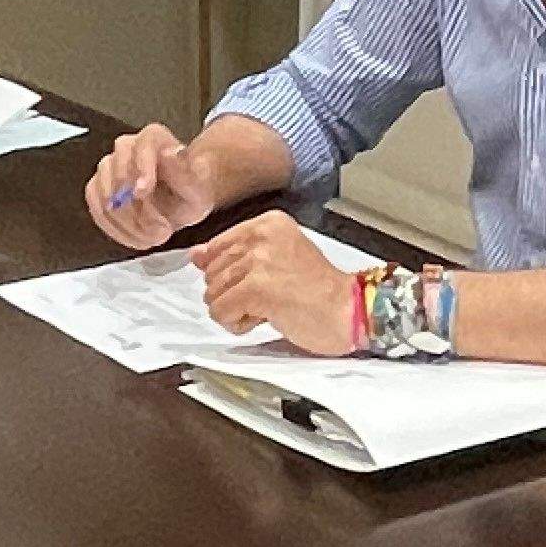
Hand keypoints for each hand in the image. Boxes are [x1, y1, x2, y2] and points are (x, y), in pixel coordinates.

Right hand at [86, 123, 213, 247]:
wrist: (181, 202)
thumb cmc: (190, 191)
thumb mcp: (197, 188)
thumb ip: (184, 172)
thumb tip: (170, 153)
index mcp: (154, 137)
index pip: (141, 145)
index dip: (140, 168)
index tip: (143, 192)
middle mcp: (127, 147)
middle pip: (119, 172)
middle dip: (138, 208)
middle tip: (161, 231)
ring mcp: (108, 167)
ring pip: (106, 195)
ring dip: (129, 224)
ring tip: (154, 237)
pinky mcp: (97, 188)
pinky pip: (97, 209)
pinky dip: (116, 229)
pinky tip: (137, 238)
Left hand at [194, 212, 362, 352]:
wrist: (349, 311)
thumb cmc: (319, 291)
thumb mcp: (276, 260)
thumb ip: (235, 254)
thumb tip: (195, 256)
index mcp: (268, 223)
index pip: (216, 247)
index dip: (228, 275)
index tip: (259, 284)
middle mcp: (262, 235)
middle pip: (211, 273)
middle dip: (233, 294)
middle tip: (269, 298)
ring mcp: (259, 260)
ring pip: (212, 294)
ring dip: (237, 310)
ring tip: (270, 307)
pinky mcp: (257, 287)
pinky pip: (220, 312)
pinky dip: (237, 323)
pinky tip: (265, 318)